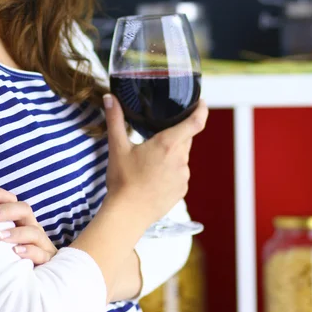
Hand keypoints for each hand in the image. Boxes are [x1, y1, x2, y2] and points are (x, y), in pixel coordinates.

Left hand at [0, 187, 56, 264]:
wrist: (36, 288)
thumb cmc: (10, 263)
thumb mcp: (0, 246)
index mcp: (22, 222)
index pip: (14, 201)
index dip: (1, 195)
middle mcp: (33, 229)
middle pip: (24, 210)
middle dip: (6, 210)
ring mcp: (42, 245)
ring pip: (33, 232)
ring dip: (15, 233)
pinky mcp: (47, 262)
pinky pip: (41, 254)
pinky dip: (29, 251)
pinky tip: (16, 253)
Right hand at [103, 95, 207, 225]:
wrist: (128, 214)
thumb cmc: (123, 179)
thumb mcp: (117, 147)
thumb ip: (115, 119)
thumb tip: (109, 98)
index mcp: (168, 144)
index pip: (195, 122)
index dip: (201, 110)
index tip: (201, 102)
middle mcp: (181, 159)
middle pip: (186, 138)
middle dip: (176, 133)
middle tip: (159, 134)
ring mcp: (183, 176)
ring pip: (182, 156)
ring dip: (171, 153)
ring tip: (150, 160)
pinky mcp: (182, 190)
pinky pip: (180, 173)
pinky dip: (171, 170)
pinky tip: (154, 176)